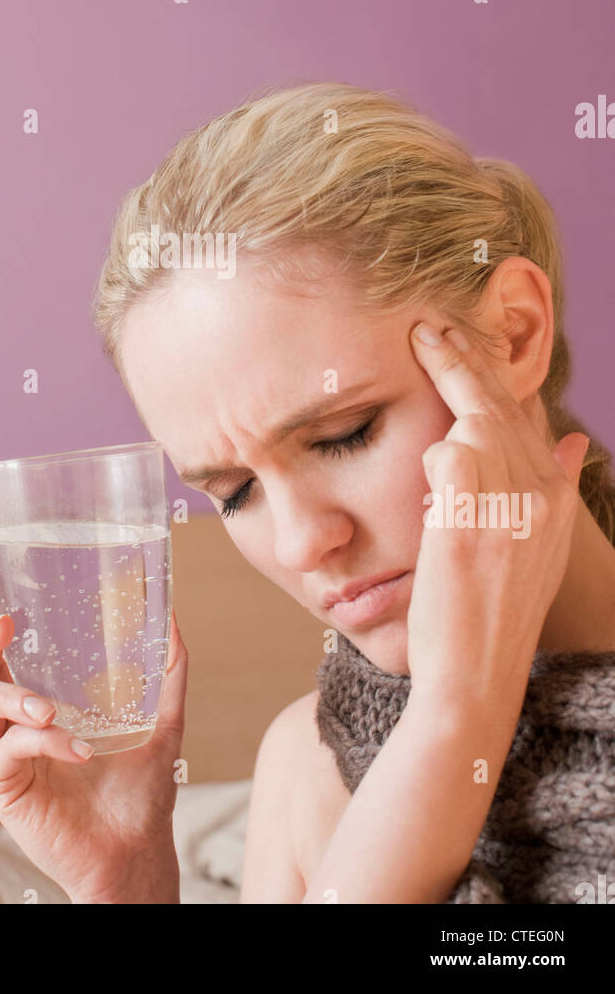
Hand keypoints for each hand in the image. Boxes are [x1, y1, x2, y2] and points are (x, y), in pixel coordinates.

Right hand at [0, 555, 185, 902]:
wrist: (136, 850)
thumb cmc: (140, 788)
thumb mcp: (161, 717)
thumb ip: (165, 669)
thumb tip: (172, 615)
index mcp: (42, 691)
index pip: (5, 641)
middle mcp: (14, 717)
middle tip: (6, 623)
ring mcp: (3, 750)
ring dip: (11, 694)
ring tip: (48, 706)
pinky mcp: (0, 784)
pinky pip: (6, 749)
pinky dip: (42, 740)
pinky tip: (77, 748)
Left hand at [406, 322, 587, 709]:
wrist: (475, 676)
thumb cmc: (491, 614)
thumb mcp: (536, 550)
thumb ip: (552, 487)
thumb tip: (576, 438)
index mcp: (554, 500)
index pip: (526, 419)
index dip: (496, 377)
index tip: (469, 342)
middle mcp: (540, 497)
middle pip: (502, 407)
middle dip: (466, 358)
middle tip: (432, 324)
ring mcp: (508, 505)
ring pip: (476, 418)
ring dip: (447, 377)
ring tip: (424, 341)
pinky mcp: (469, 515)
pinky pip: (447, 453)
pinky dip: (433, 453)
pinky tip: (428, 462)